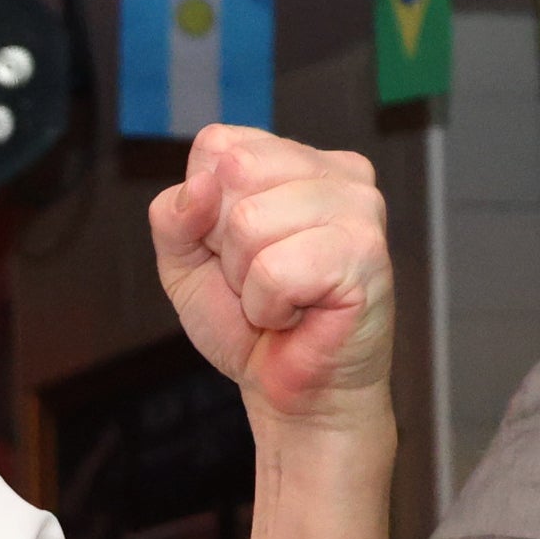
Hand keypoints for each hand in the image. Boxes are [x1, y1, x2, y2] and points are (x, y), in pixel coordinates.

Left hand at [150, 128, 392, 434]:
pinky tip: (299, 314)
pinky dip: (270, 307)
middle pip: (234, 173)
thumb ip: (173, 215)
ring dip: (249, 281)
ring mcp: (359, 206)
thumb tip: (202, 184)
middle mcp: (335, 170)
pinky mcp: (366, 251)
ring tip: (281, 298)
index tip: (233, 252)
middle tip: (260, 279)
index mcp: (293, 159)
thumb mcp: (185, 263)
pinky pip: (276, 269)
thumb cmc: (248, 326)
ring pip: (251, 221)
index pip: (217, 145)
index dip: (204, 210)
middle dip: (226, 244)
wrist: (292, 393)